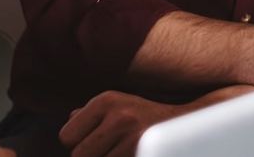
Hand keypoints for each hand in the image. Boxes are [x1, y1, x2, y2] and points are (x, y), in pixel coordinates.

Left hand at [59, 90, 184, 156]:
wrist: (187, 122)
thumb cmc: (145, 116)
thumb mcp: (117, 105)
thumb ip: (90, 114)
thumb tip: (69, 121)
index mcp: (106, 101)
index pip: (66, 136)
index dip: (77, 143)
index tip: (95, 141)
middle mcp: (119, 117)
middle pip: (78, 156)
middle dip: (91, 156)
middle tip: (110, 149)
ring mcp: (133, 139)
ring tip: (121, 151)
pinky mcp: (144, 152)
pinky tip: (131, 153)